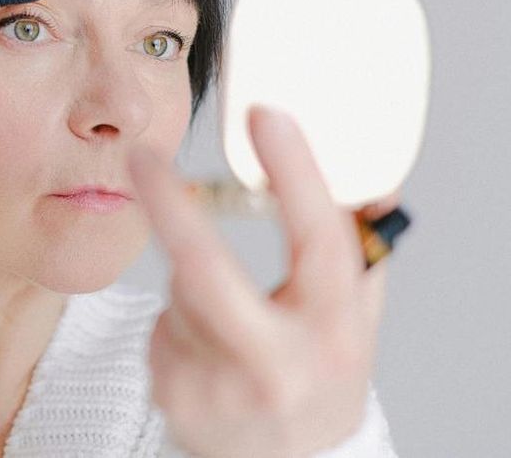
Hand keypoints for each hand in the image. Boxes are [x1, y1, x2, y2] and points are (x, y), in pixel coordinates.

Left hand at [127, 105, 396, 457]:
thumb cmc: (324, 377)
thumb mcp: (357, 320)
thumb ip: (359, 253)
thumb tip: (369, 179)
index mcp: (331, 334)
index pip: (318, 244)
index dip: (295, 174)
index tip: (265, 115)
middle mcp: (273, 365)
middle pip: (205, 272)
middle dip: (168, 206)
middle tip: (141, 156)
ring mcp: (214, 386)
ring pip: (180, 289)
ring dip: (196, 275)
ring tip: (233, 313)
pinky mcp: (171, 394)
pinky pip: (163, 321)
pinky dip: (181, 314)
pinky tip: (210, 345)